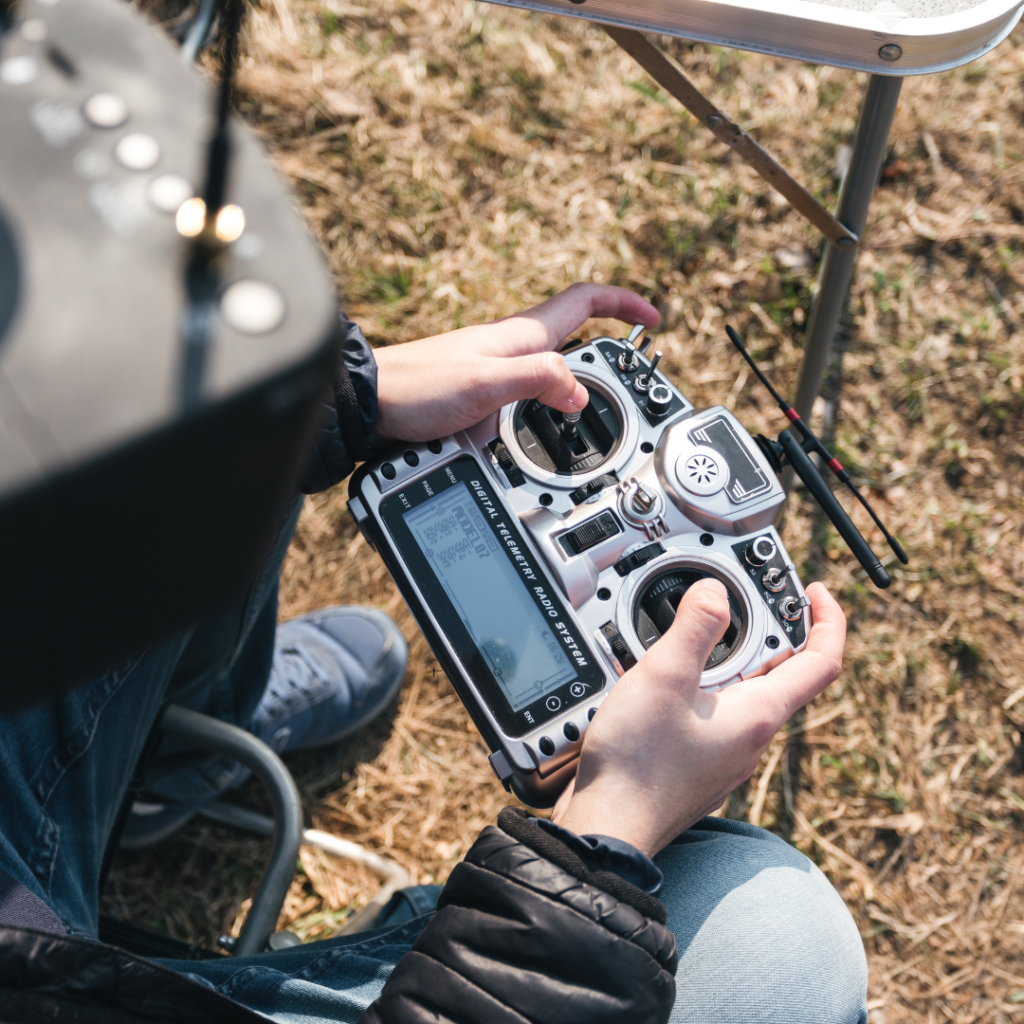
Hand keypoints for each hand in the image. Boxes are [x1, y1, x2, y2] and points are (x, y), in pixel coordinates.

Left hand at [373, 283, 658, 440]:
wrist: (369, 403)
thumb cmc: (418, 388)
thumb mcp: (485, 385)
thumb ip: (537, 381)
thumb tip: (580, 393)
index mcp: (521, 336)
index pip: (584, 301)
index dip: (624, 304)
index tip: (652, 320)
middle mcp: (512, 346)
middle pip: (576, 336)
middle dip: (611, 350)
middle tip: (633, 377)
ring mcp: (496, 368)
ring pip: (554, 367)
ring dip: (581, 382)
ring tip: (598, 410)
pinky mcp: (481, 391)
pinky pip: (529, 392)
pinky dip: (549, 405)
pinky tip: (545, 429)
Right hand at [551, 580, 845, 857]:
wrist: (608, 828)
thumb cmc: (637, 764)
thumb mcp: (665, 678)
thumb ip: (695, 627)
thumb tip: (717, 592)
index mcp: (758, 715)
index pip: (820, 662)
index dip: (827, 619)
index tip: (815, 591)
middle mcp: (750, 738)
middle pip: (781, 673)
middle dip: (768, 628)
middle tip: (745, 598)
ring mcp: (725, 754)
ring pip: (744, 692)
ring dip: (730, 655)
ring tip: (694, 631)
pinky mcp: (697, 763)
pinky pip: (714, 712)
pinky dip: (703, 683)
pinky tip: (665, 678)